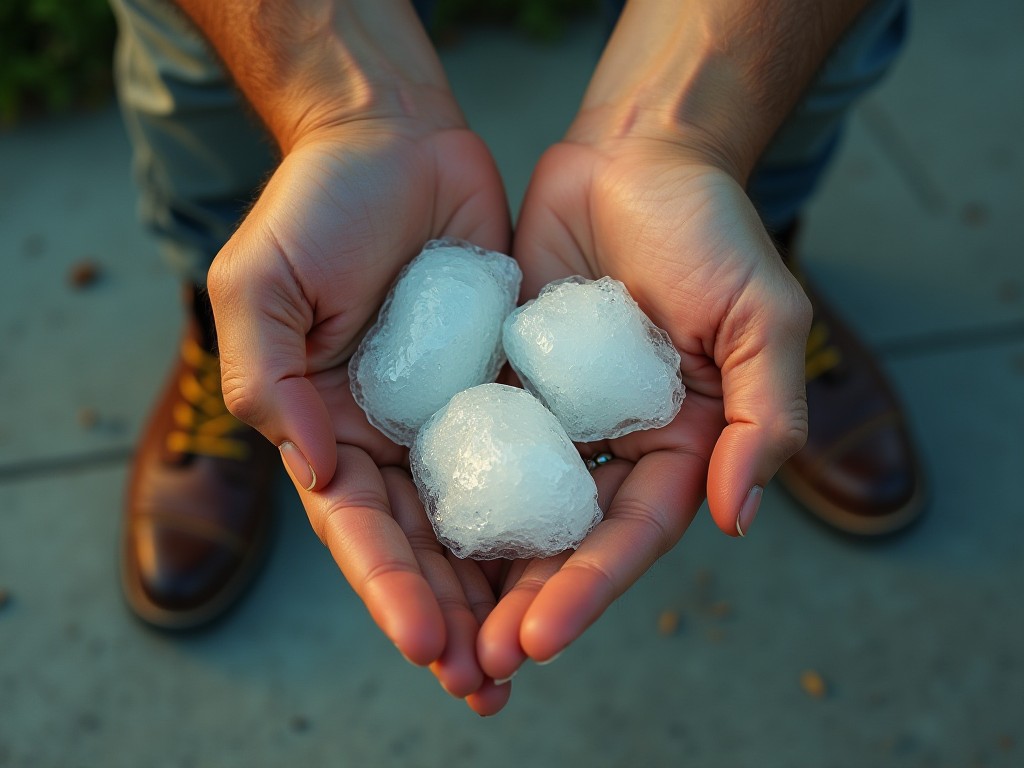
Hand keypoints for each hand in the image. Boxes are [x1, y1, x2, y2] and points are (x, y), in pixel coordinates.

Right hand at [207, 117, 513, 713]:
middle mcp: (390, 433)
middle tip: (486, 685)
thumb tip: (309, 464)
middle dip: (449, 617)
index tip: (425, 643)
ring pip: (480, 518)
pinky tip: (574, 562)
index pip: (356, 527)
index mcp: (327, 425)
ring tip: (531, 656)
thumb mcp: (259, 281)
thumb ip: (266, 375)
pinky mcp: (506, 382)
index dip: (386, 588)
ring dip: (500, 591)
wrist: (395, 139)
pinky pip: (533, 453)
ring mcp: (452, 412)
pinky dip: (548, 512)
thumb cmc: (317, 203)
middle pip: (421, 544)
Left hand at [476, 135, 810, 681]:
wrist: (635, 154)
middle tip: (475, 662)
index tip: (538, 637)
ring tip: (433, 628)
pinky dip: (444, 490)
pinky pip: (471, 440)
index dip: (589, 592)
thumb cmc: (709, 228)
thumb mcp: (762, 317)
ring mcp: (556, 416)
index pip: (632, 537)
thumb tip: (739, 517)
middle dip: (524, 603)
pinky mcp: (506, 380)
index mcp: (681, 446)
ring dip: (477, 569)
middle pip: (566, 542)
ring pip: (512, 507)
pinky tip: (403, 535)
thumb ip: (766, 417)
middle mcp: (615, 444)